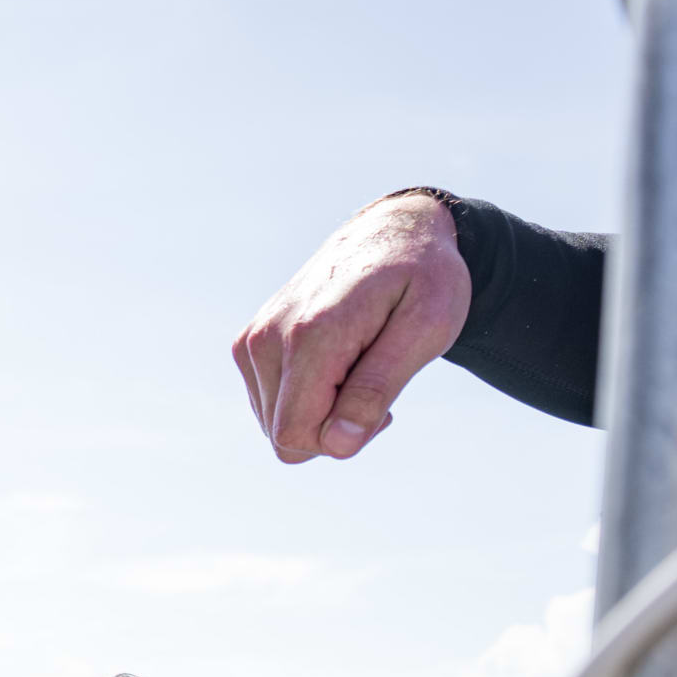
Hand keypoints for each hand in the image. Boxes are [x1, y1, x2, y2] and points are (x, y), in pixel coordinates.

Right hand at [227, 191, 470, 463]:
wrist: (393, 232)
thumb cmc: (423, 278)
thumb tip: (337, 444)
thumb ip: (379, 387)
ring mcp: (252, 340)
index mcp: (311, 335)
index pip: (297, 433)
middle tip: (378, 388)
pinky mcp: (248, 343)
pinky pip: (270, 407)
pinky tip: (338, 365)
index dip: (343, 441)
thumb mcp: (427, 328)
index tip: (384, 410)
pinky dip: (305, 400)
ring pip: (276, 426)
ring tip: (359, 370)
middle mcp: (268, 337)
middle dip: (334, 432)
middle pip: (284, 438)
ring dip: (322, 416)